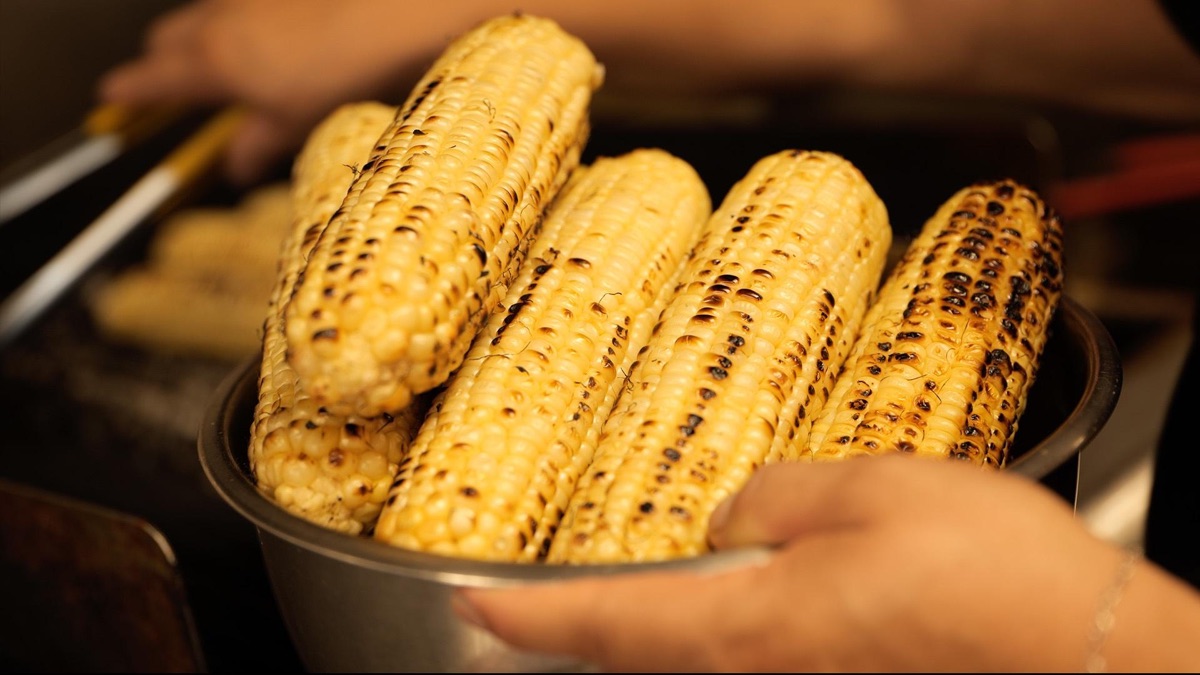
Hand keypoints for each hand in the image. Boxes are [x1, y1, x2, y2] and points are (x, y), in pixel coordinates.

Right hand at [98, 0, 453, 183]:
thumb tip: (236, 168)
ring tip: (225, 63)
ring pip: (203, 13)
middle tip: (169, 82)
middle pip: (168, 36)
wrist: (393, 12)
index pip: (154, 77)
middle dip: (162, 59)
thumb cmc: (346, 72)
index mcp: (215, 61)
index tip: (112, 97)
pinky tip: (271, 36)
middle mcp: (221, 18)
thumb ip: (258, 144)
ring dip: (200, 36)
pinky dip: (237, 20)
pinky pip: (237, 3)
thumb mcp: (298, 122)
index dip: (131, 90)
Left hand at [456, 456, 1198, 671]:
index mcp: (747, 628)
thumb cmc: (991, 581)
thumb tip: (731, 515)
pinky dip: (714, 643)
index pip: (603, 622)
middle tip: (529, 604)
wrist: (1090, 656)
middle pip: (636, 663)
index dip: (525, 614)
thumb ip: (774, 499)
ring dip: (646, 640)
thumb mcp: (870, 491)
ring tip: (621, 604)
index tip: (471, 605)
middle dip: (579, 634)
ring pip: (689, 670)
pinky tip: (736, 612)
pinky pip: (749, 671)